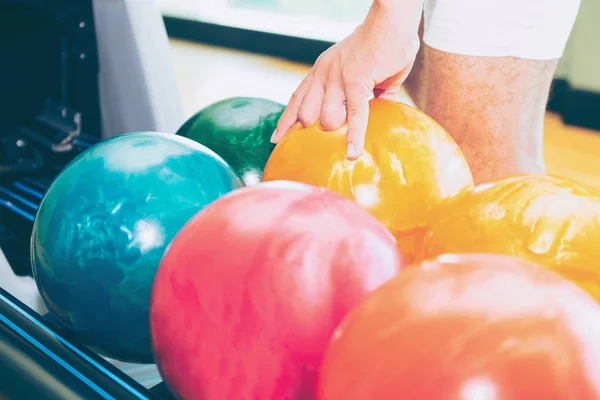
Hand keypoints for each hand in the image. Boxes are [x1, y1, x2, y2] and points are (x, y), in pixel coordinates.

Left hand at [271, 0, 422, 159]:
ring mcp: (337, 79)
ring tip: (348, 137)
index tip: (276, 139)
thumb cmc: (384, 44)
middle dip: (312, 132)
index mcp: (321, 71)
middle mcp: (323, 75)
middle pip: (305, 115)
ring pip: (326, 119)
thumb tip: (382, 113)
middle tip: (322, 145)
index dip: (286, 121)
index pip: (296, 99)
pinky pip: (354, 116)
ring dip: (337, 132)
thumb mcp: (365, 71)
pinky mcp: (356, 82)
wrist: (392, 22)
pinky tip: (352, 153)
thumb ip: (370, 94)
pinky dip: (354, 137)